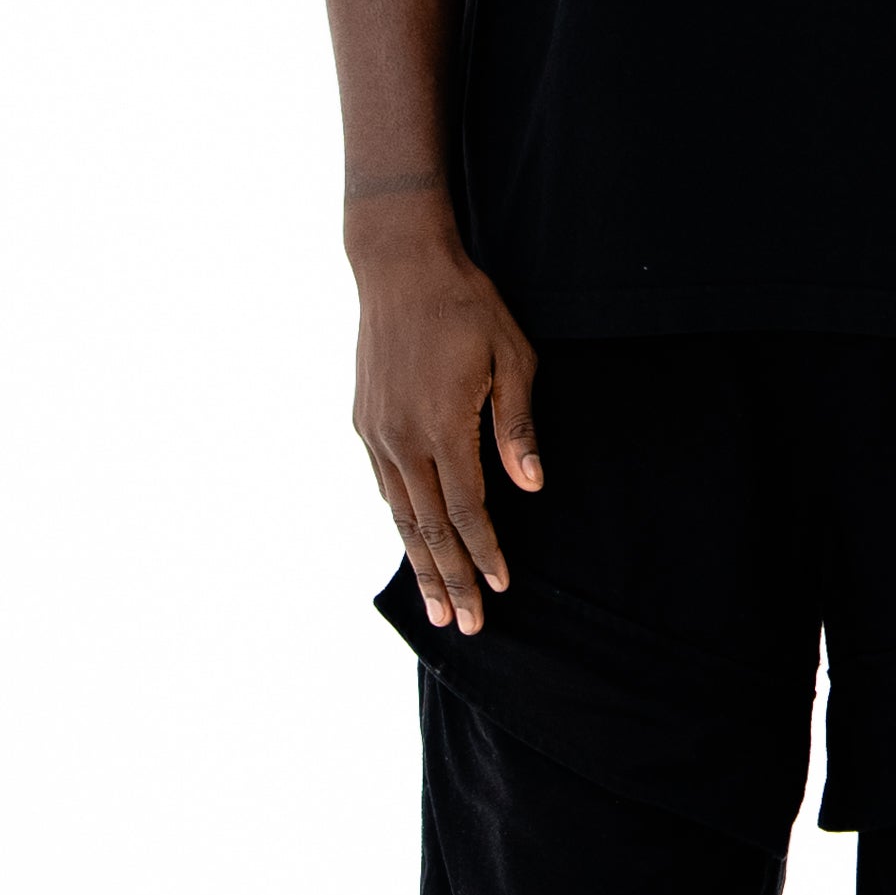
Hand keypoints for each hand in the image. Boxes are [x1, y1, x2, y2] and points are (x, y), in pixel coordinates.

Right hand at [348, 196, 541, 634]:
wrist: (399, 268)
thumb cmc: (466, 306)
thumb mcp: (511, 355)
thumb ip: (518, 424)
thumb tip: (531, 485)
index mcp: (444, 426)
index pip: (468, 509)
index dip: (485, 553)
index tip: (500, 588)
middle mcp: (403, 440)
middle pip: (430, 527)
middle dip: (450, 579)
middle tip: (465, 625)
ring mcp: (378, 434)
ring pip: (401, 515)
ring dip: (420, 562)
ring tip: (435, 606)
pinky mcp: (364, 423)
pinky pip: (384, 486)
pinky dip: (401, 521)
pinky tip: (413, 541)